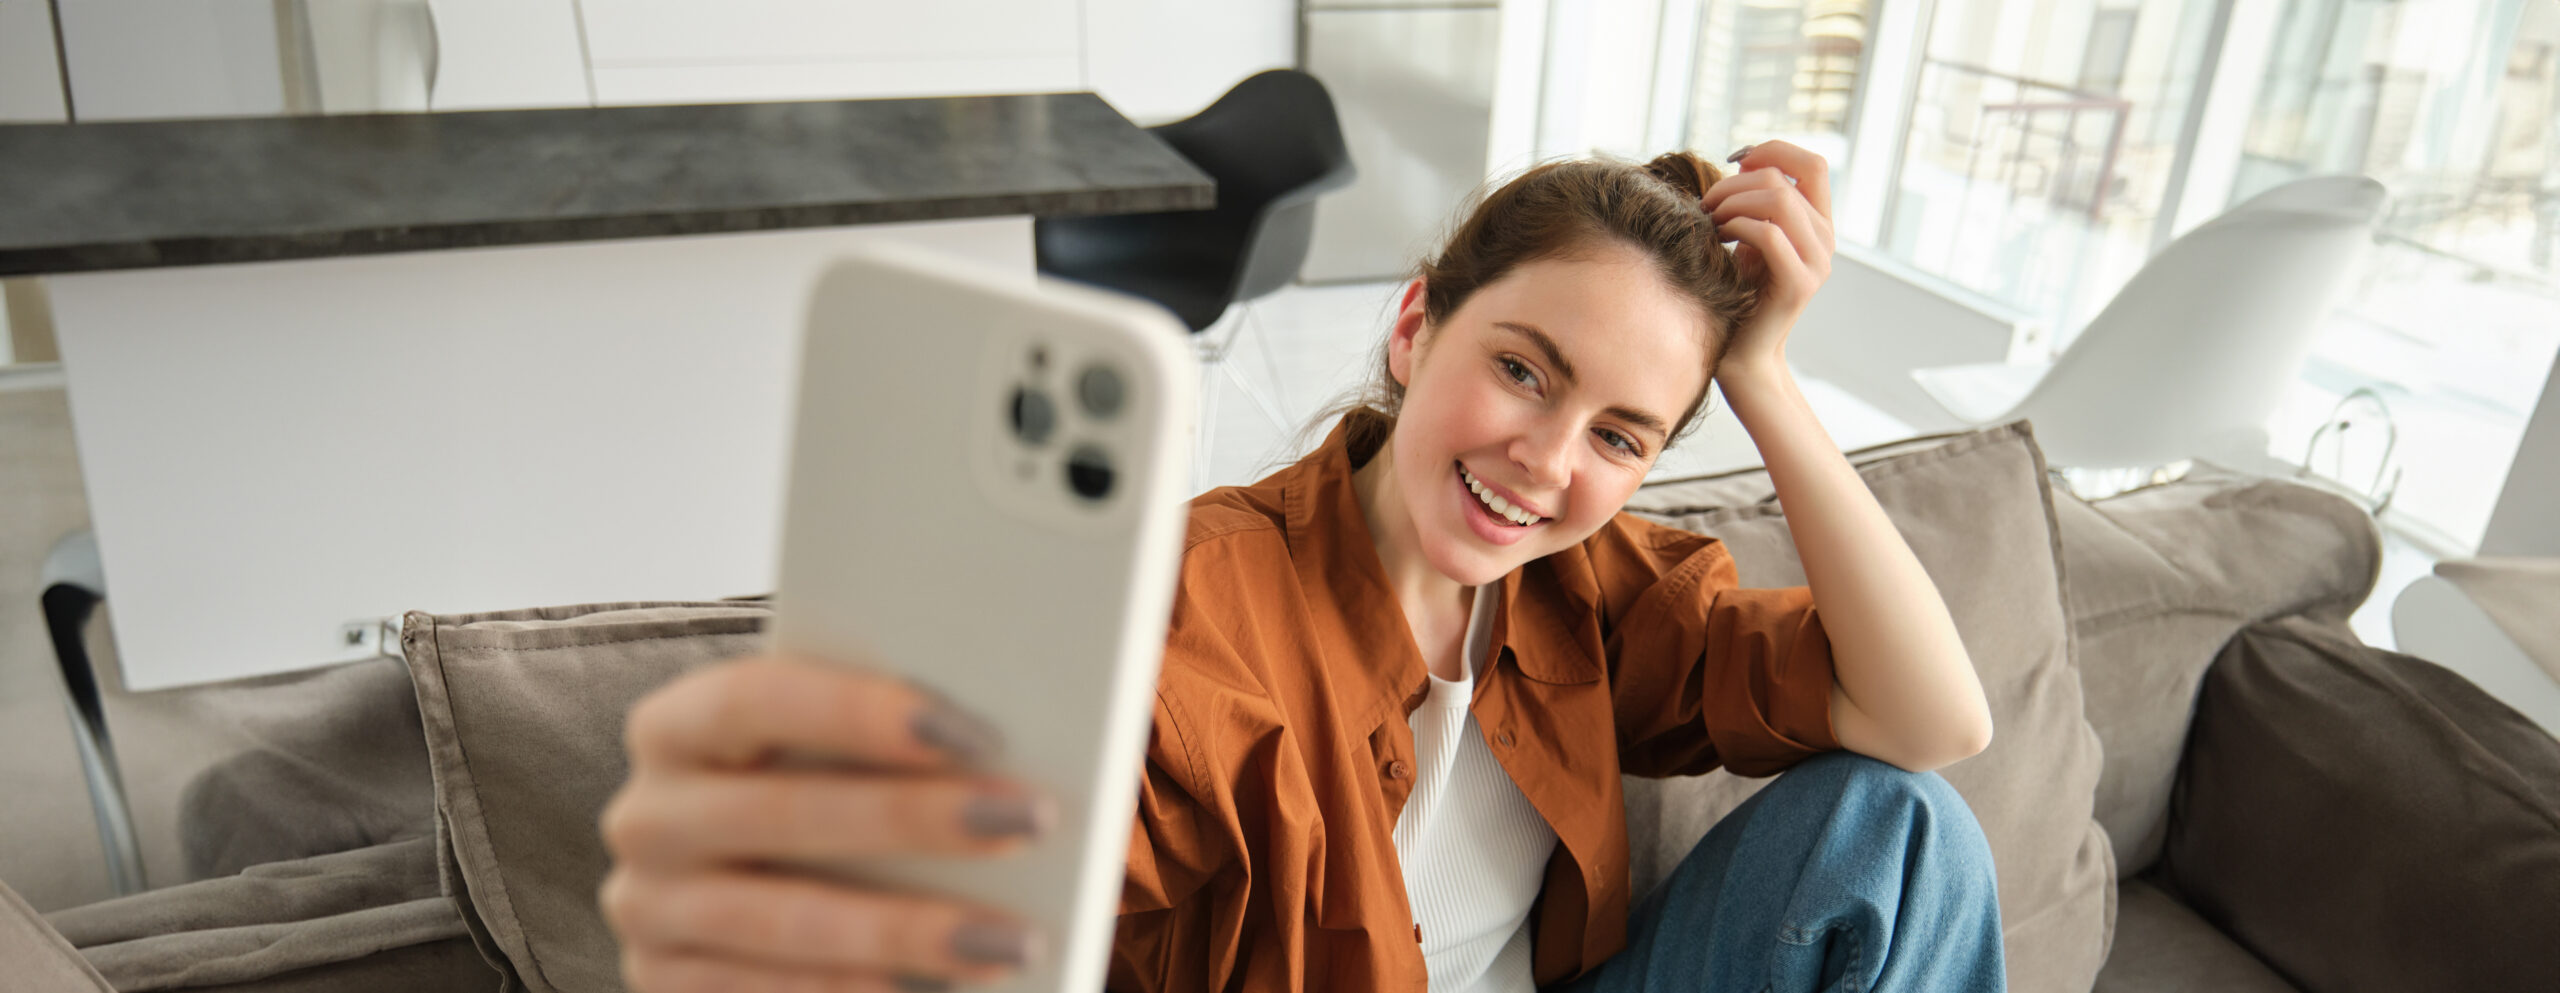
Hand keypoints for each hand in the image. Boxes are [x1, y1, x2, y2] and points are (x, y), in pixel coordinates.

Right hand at [600, 656, 1046, 991]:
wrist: (738, 879)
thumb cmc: (810, 788)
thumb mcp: (823, 752)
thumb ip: (878, 737)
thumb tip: (990, 741)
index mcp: (674, 727)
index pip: (752, 700)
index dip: (854, 711)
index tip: (965, 729)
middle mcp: (647, 816)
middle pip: (781, 813)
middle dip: (913, 819)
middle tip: (1027, 820)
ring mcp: (648, 910)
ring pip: (784, 923)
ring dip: (908, 932)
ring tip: (1012, 938)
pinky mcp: (664, 985)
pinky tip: (939, 989)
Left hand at [1699, 140, 1836, 377]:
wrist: (1742, 352)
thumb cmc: (1737, 292)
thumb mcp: (1748, 238)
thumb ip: (1756, 202)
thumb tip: (1745, 160)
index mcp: (1818, 223)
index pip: (1812, 164)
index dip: (1773, 150)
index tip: (1734, 163)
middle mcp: (1825, 239)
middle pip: (1785, 180)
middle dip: (1735, 184)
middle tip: (1706, 205)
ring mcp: (1817, 262)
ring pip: (1779, 201)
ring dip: (1732, 203)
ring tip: (1710, 221)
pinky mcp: (1799, 283)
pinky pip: (1769, 234)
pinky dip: (1736, 227)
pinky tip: (1718, 239)